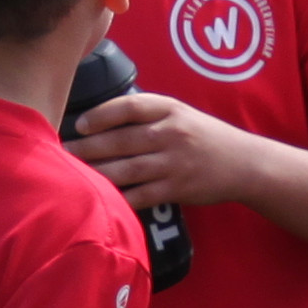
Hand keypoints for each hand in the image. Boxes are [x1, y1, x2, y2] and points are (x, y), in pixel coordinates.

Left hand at [66, 87, 252, 208]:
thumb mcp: (181, 114)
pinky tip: (101, 200)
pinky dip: (120, 198)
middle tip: (62, 153)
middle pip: (121, 140)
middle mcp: (171, 133)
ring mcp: (174, 163)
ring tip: (73, 176)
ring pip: (127, 169)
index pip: (128, 107)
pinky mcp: (177, 189)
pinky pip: (141, 195)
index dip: (101, 115)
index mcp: (170, 109)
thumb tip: (101, 119)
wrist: (244, 164)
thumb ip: (147, 114)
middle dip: (88, 148)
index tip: (81, 124)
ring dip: (97, 173)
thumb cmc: (205, 137)